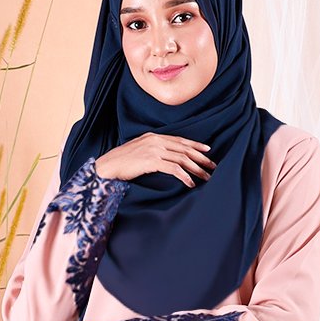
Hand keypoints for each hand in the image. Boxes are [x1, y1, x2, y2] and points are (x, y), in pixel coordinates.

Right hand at [95, 133, 216, 187]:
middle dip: (201, 159)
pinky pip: (173, 168)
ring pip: (182, 158)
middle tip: (212, 167)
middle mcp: (156, 140)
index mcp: (154, 136)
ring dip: (196, 169)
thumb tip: (166, 159)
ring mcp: (154, 150)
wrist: (107, 167)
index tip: (208, 151)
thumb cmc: (121, 163)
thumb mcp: (139, 151)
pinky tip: (190, 183)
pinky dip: (184, 176)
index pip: (180, 140)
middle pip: (184, 149)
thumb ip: (153, 151)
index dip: (196, 145)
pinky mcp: (151, 161)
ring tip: (206, 178)